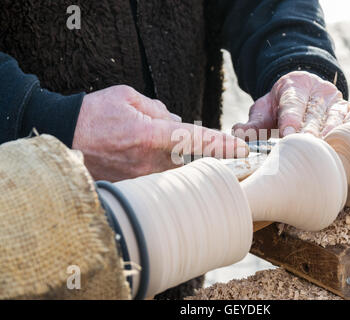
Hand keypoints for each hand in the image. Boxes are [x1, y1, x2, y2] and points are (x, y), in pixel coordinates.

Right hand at [73, 85, 248, 181]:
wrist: (63, 135)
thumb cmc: (95, 113)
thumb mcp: (128, 96)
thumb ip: (160, 109)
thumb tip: (178, 122)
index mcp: (149, 135)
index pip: (194, 140)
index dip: (221, 145)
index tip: (242, 149)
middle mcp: (147, 161)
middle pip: (191, 162)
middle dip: (211, 159)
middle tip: (229, 157)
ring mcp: (139, 178)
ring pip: (176, 173)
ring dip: (188, 166)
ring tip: (194, 161)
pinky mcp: (131, 187)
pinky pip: (158, 181)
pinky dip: (168, 173)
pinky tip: (167, 166)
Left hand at [233, 71, 349, 139]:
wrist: (302, 93)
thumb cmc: (279, 106)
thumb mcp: (263, 110)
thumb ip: (252, 123)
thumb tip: (237, 133)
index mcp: (294, 85)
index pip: (292, 103)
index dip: (291, 119)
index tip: (288, 135)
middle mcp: (318, 91)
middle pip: (315, 114)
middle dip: (310, 132)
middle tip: (306, 149)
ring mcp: (336, 100)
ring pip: (337, 117)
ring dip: (332, 135)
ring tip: (327, 153)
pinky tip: (349, 144)